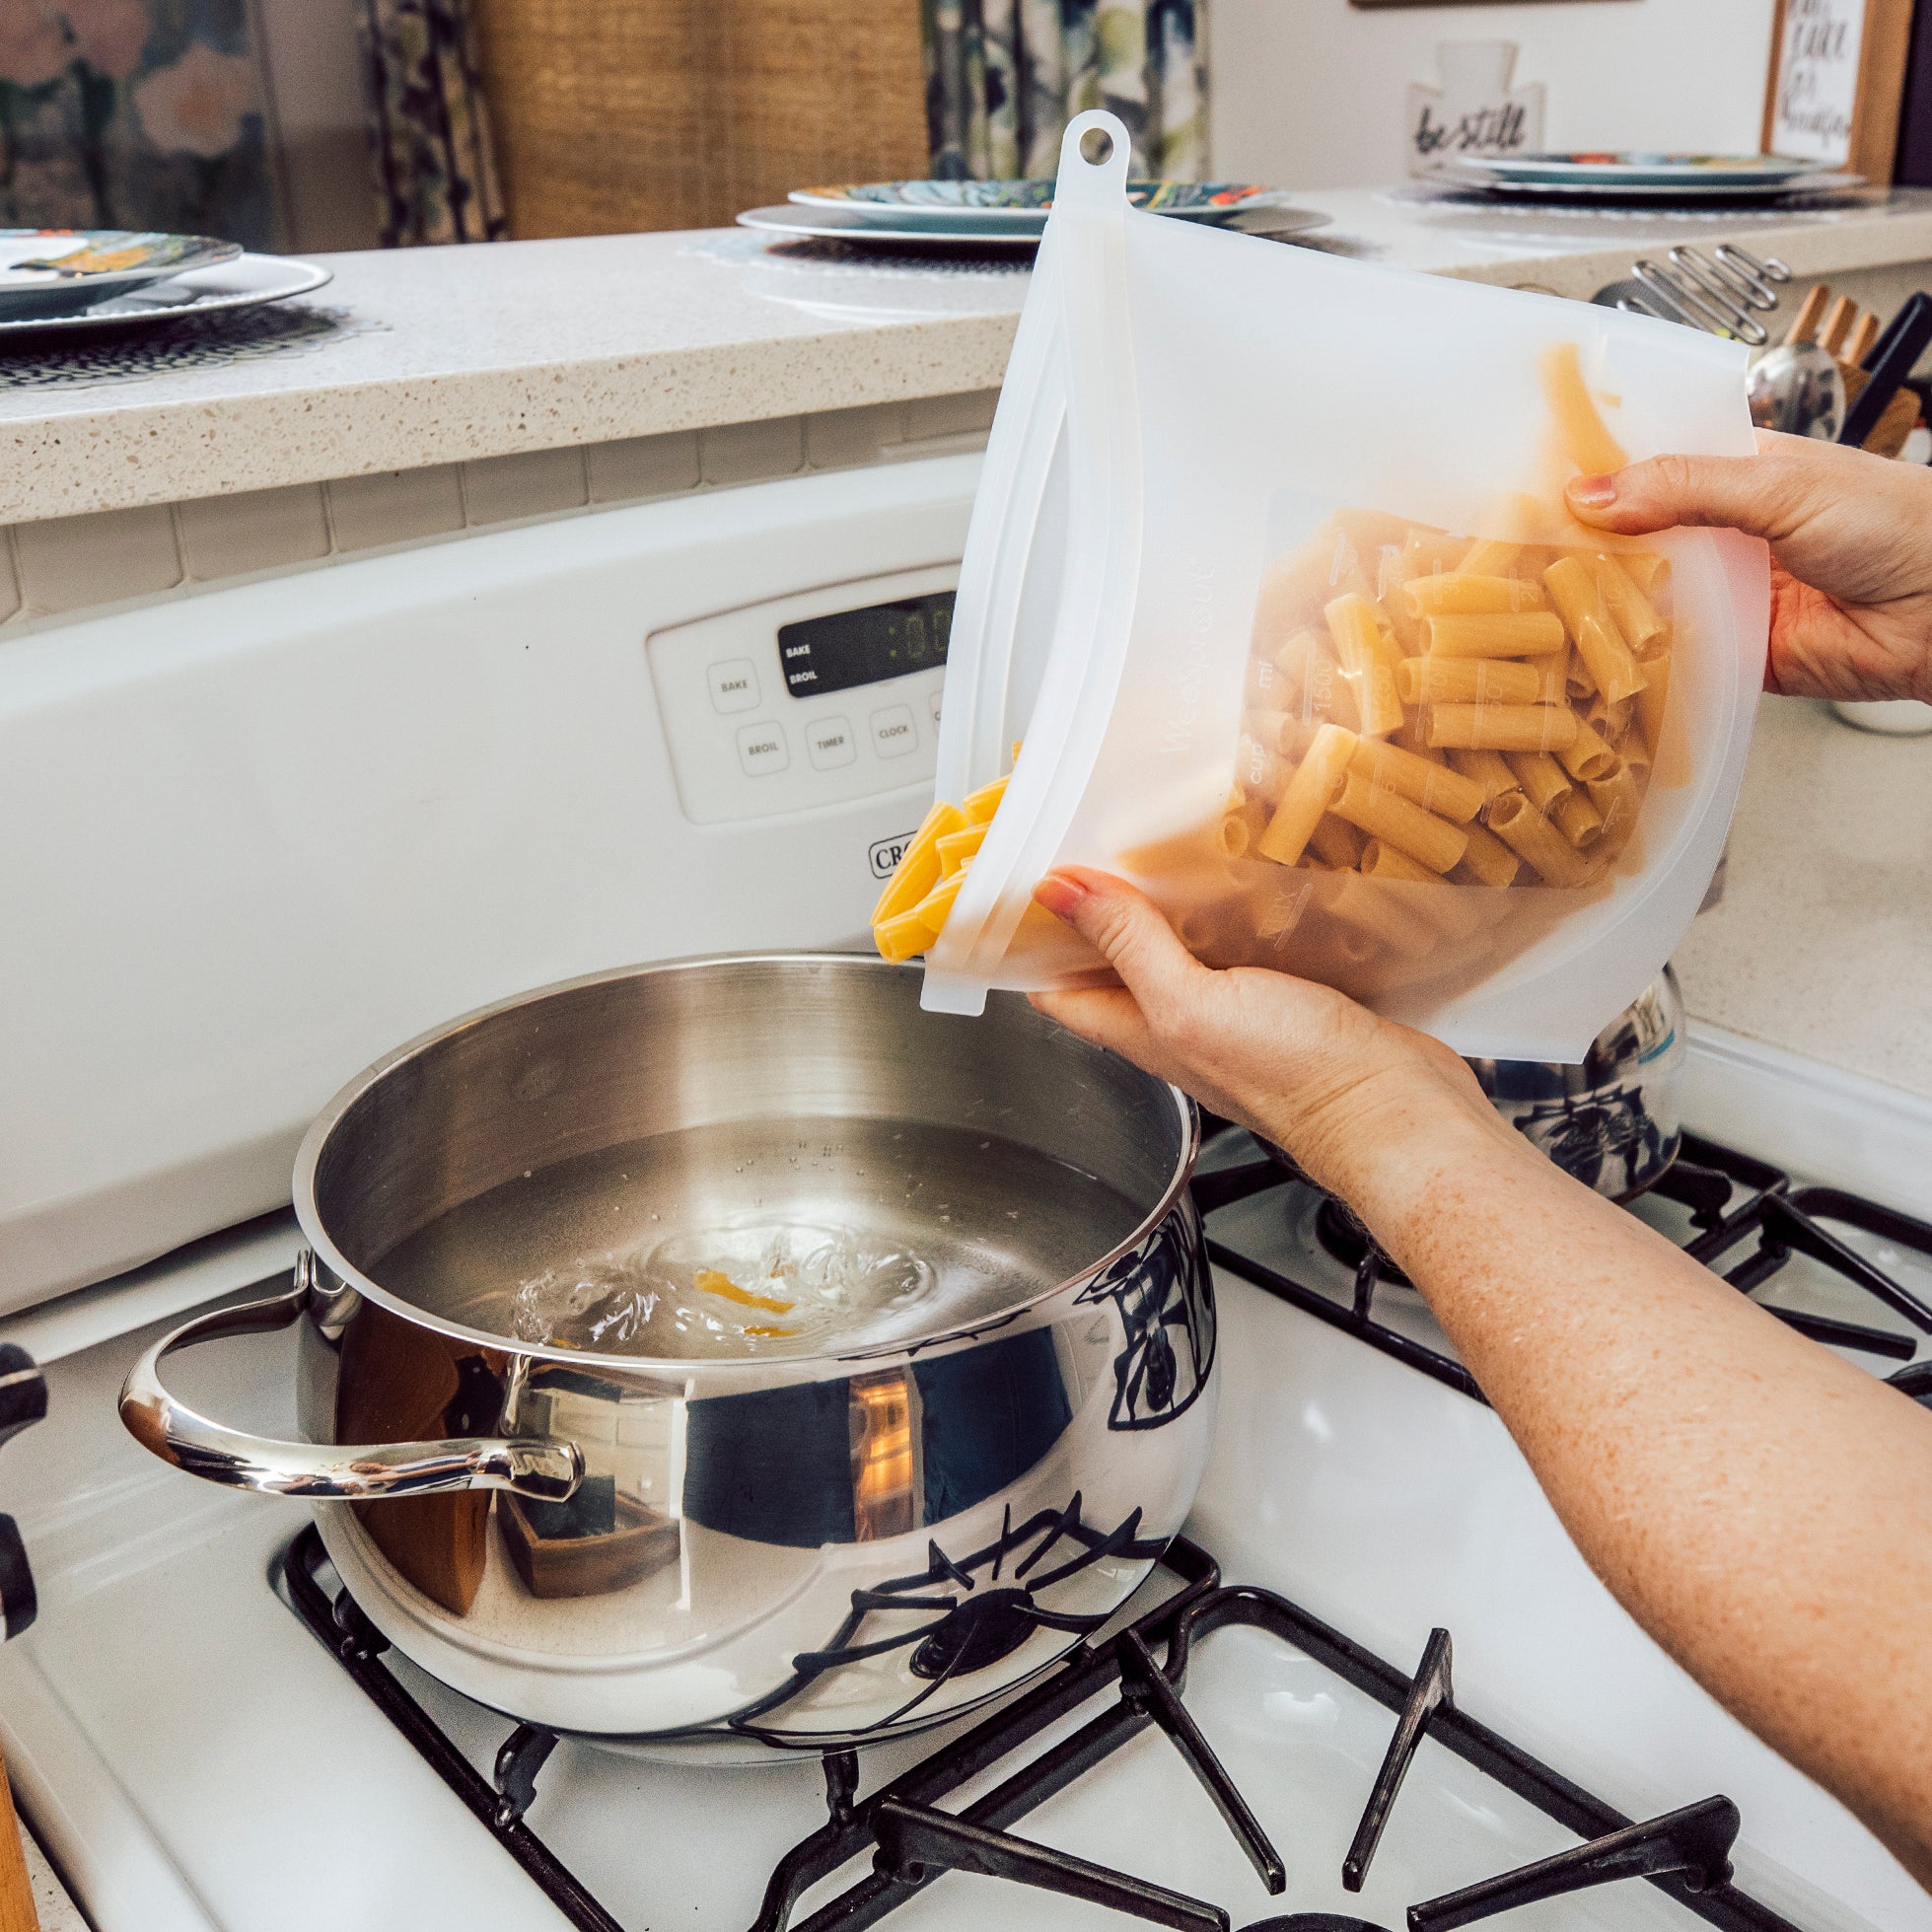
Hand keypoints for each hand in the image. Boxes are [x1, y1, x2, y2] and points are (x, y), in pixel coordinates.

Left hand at [1028, 867, 1519, 1215]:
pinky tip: (1241, 876)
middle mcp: (1180, 1022)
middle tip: (1084, 839)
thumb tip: (1060, 892)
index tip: (1014, 881)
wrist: (1399, 1113)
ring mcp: (1234, 1011)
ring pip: (1179, 951)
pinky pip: (1241, 948)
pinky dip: (1230, 911)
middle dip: (1093, 908)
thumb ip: (1129, 947)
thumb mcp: (1192, 1003)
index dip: (1028, 939)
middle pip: (1115, 964)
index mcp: (1141, 1029)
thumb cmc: (1297, 1079)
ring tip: (1154, 841)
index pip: (1057, 987)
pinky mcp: (1288, 997)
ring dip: (1164, 903)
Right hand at [1566, 428, 1931, 704]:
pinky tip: (1596, 658)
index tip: (1535, 485)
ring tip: (1540, 606)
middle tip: (1520, 553)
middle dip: (1589, 548)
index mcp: (1740, 474)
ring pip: (1648, 601)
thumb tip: (1591, 495)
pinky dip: (1640, 661)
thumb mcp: (1781, 484)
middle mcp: (1728, 535)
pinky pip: (1675, 658)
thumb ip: (1686, 487)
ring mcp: (1730, 596)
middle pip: (1639, 539)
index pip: (1652, 469)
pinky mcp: (1735, 654)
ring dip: (1608, 607)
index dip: (1599, 476)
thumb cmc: (1896, 524)